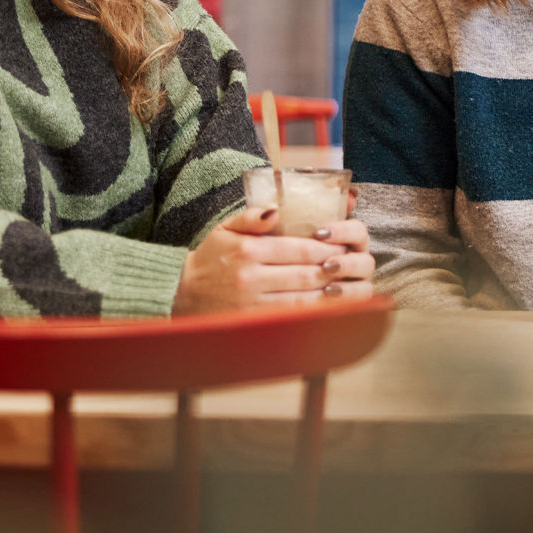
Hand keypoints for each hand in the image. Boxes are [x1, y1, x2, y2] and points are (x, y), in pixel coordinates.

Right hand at [174, 204, 376, 314]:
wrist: (180, 292)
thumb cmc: (209, 258)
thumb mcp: (224, 228)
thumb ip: (251, 217)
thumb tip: (276, 210)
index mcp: (249, 251)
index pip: (299, 250)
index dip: (327, 250)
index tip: (344, 248)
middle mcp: (251, 278)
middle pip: (305, 275)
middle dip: (333, 271)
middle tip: (352, 267)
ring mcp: (252, 303)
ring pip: (302, 300)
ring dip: (329, 296)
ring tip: (348, 288)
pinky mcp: (252, 322)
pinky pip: (289, 320)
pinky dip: (311, 315)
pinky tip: (328, 310)